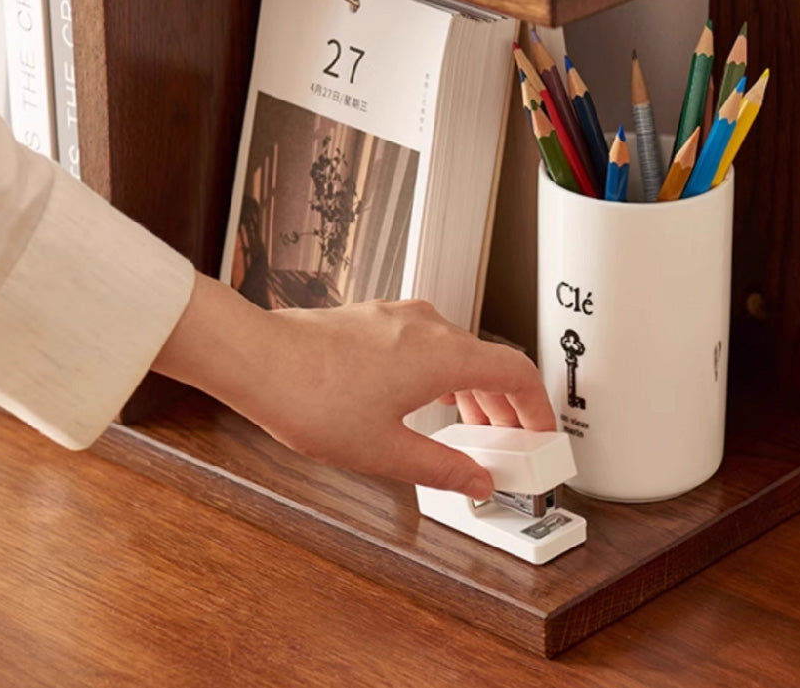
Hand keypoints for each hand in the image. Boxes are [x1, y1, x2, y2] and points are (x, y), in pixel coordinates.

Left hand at [152, 274, 554, 500]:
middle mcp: (428, 326)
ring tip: (470, 430)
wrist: (257, 358)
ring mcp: (400, 318)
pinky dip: (444, 375)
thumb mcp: (384, 451)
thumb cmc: (311, 395)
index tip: (542, 433)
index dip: (538, 406)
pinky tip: (427, 402)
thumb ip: (441, 468)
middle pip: (490, 362)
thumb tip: (475, 482)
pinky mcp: (377, 319)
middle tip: (508, 444)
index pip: (517, 371)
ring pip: (458, 352)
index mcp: (443, 354)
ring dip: (474, 391)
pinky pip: (430, 344)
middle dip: (505, 407)